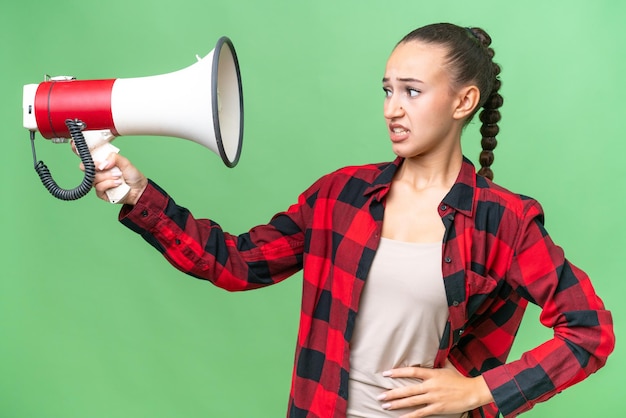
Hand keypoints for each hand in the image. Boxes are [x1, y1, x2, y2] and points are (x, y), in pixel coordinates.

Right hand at [91, 152, 147, 204]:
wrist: (140, 189)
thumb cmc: (133, 175)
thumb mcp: (126, 162)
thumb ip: (115, 158)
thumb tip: (103, 163)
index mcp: (103, 165)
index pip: (89, 162)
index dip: (90, 162)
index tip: (97, 162)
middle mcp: (100, 174)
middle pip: (89, 171)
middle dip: (100, 168)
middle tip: (108, 167)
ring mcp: (100, 184)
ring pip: (95, 179)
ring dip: (107, 177)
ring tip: (118, 177)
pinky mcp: (102, 193)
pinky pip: (99, 188)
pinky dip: (108, 184)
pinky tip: (117, 184)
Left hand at [377, 360, 492, 416]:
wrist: (473, 391)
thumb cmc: (460, 379)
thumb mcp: (448, 367)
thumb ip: (439, 360)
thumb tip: (436, 352)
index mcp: (432, 374)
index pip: (412, 371)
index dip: (398, 372)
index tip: (386, 374)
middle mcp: (430, 386)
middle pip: (408, 389)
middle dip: (392, 393)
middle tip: (380, 395)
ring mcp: (433, 398)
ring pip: (411, 401)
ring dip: (397, 404)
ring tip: (385, 406)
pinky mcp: (437, 408)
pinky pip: (421, 413)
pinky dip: (410, 416)